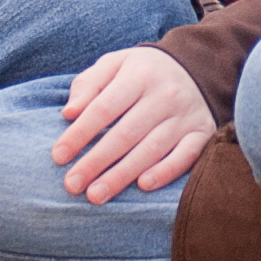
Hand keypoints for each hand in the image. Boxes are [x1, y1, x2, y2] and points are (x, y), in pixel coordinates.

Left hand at [49, 45, 214, 202]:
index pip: (104, 108)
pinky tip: (142, 186)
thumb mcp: (114, 64)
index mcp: (139, 75)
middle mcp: (165, 94)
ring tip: (96, 196)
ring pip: (151, 149)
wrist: (197, 66)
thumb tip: (68, 113)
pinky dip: (165, 171)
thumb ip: (88, 84)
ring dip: (122, 175)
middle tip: (72, 185)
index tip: (58, 157)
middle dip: (96, 162)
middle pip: (125, 134)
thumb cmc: (142, 71)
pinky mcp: (202, 132)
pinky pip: (185, 156)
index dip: (79, 134)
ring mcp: (186, 115)